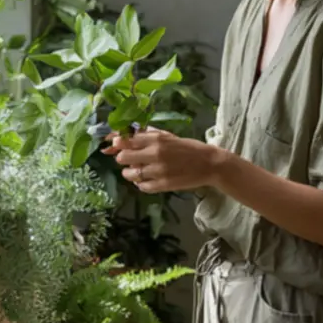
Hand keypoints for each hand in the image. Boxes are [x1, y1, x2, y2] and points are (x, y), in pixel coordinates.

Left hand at [101, 127, 220, 193]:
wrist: (209, 164)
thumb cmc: (188, 147)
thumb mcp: (168, 136)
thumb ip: (147, 135)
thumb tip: (126, 135)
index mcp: (156, 139)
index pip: (125, 139)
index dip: (116, 142)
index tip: (113, 145)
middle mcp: (154, 154)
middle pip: (123, 157)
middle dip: (122, 157)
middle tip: (129, 159)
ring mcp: (157, 171)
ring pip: (129, 174)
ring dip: (129, 172)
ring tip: (136, 171)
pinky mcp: (162, 185)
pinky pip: (141, 187)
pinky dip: (140, 184)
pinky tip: (145, 180)